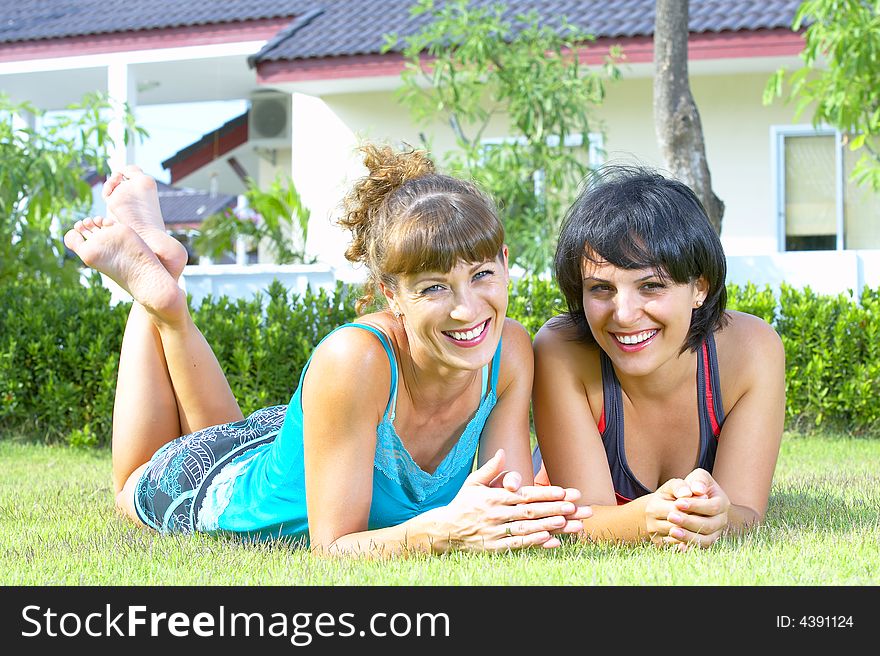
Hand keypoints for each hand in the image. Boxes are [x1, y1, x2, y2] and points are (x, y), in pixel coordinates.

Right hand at [424, 449, 585, 552]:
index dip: (545, 493)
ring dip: (549, 525)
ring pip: (528, 528)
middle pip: (531, 511)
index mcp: (495, 497)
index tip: (564, 492)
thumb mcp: (473, 483)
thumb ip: (491, 469)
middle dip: (555, 509)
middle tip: (576, 507)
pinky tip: (551, 540)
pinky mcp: (496, 547)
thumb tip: (502, 451)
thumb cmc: (463, 504)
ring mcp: (497, 531)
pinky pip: (518, 545)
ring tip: (568, 523)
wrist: (445, 530)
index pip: (525, 495)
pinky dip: (535, 542)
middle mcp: (497, 514)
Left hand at [646, 469, 729, 549]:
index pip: (712, 507)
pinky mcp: (706, 541)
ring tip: (672, 531)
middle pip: (709, 525)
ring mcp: (715, 533)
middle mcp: (721, 520)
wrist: (690, 500)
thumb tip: (698, 490)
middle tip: (670, 516)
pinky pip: (699, 548)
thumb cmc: (694, 486)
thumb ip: (698, 480)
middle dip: (689, 521)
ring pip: (705, 540)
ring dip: (688, 537)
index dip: (696, 506)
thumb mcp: (698, 477)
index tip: (678, 503)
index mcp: (722, 503)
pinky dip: (689, 547)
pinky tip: (677, 546)